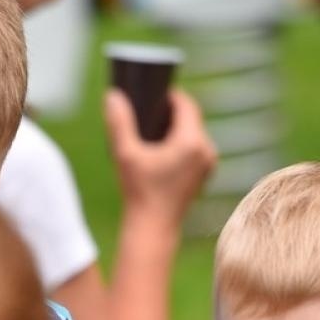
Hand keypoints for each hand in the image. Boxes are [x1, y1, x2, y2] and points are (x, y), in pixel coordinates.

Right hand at [104, 87, 217, 223]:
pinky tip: (164, 145)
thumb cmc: (138, 191)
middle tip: (148, 109)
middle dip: (172, 111)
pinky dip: (182, 141)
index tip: (153, 93)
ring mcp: (208, 163)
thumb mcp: (125, 154)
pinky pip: (196, 146)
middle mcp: (206, 149)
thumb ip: (119, 123)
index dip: (170, 95)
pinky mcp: (204, 173)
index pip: (186, 104)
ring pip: (194, 132)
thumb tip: (112, 94)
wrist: (153, 226)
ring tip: (154, 127)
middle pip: (191, 117)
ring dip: (177, 126)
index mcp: (191, 141)